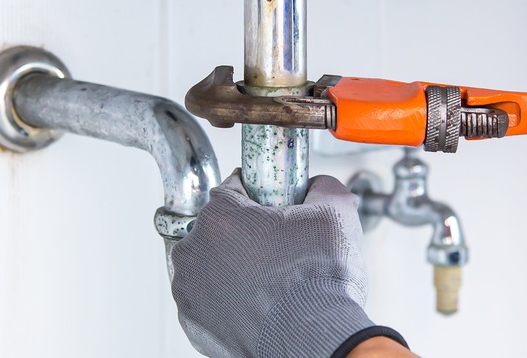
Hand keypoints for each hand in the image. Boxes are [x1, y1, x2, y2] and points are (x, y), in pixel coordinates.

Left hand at [170, 170, 406, 357]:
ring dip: (233, 266)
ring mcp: (191, 292)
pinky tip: (260, 302)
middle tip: (281, 246)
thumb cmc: (317, 282)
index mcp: (220, 217)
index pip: (233, 188)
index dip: (260, 194)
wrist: (314, 338)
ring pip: (210, 264)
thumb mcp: (336, 212)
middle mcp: (195, 252)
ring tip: (272, 278)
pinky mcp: (196, 324)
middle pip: (219, 227)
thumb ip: (324, 187)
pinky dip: (229, 299)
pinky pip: (210, 300)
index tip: (276, 205)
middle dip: (246, 233)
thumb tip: (321, 187)